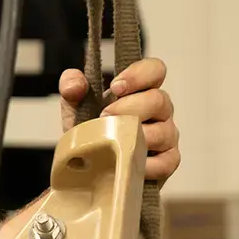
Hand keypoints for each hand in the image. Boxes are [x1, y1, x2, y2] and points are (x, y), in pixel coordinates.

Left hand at [58, 57, 179, 183]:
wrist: (87, 168)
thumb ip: (71, 87)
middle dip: (128, 108)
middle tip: (104, 118)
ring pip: (162, 131)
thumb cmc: (89, 133)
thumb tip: (74, 86)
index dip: (139, 75)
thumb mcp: (74, 107)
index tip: (115, 87)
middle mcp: (160, 110)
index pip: (155, 70)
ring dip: (134, 136)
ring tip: (112, 142)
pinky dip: (145, 164)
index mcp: (142, 90)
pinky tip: (126, 164)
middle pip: (158, 99)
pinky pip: (165, 162)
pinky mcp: (168, 162)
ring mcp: (167, 136)